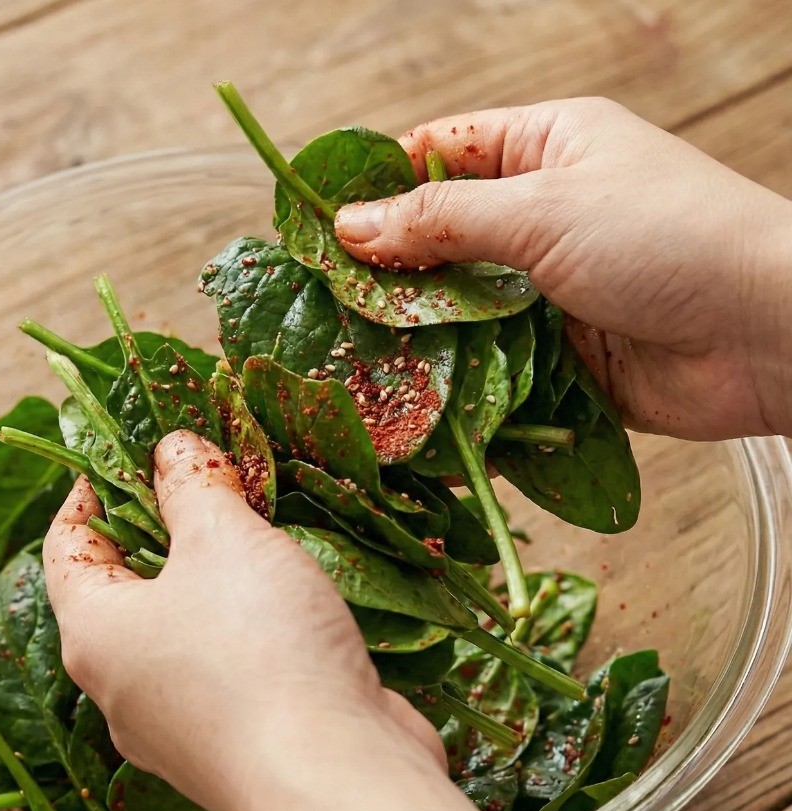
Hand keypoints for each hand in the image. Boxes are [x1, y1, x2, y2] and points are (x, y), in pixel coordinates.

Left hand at [42, 429, 443, 810]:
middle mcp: (121, 690)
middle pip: (123, 592)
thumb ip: (193, 486)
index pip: (66, 548)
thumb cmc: (257, 648)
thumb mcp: (223, 539)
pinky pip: (224, 672)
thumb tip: (173, 451)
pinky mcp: (233, 748)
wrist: (331, 778)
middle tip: (200, 486)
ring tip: (253, 537)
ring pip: (178, 634)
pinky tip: (288, 607)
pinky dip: (244, 631)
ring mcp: (177, 729)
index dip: (91, 493)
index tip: (122, 455)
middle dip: (159, 533)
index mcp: (94, 635)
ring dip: (208, 583)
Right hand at [335, 98, 791, 440]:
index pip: (438, 154)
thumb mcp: (543, 210)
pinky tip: (412, 409)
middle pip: (439, 241)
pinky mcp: (558, 357)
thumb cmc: (668, 239)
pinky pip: (491, 369)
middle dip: (386, 276)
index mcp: (543, 151)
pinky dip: (456, 388)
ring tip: (352, 366)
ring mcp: (549, 291)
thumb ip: (441, 221)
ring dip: (416, 340)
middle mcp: (542, 217)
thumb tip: (351, 227)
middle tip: (320, 310)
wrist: (768, 336)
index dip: (375, 184)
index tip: (314, 225)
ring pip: (460, 312)